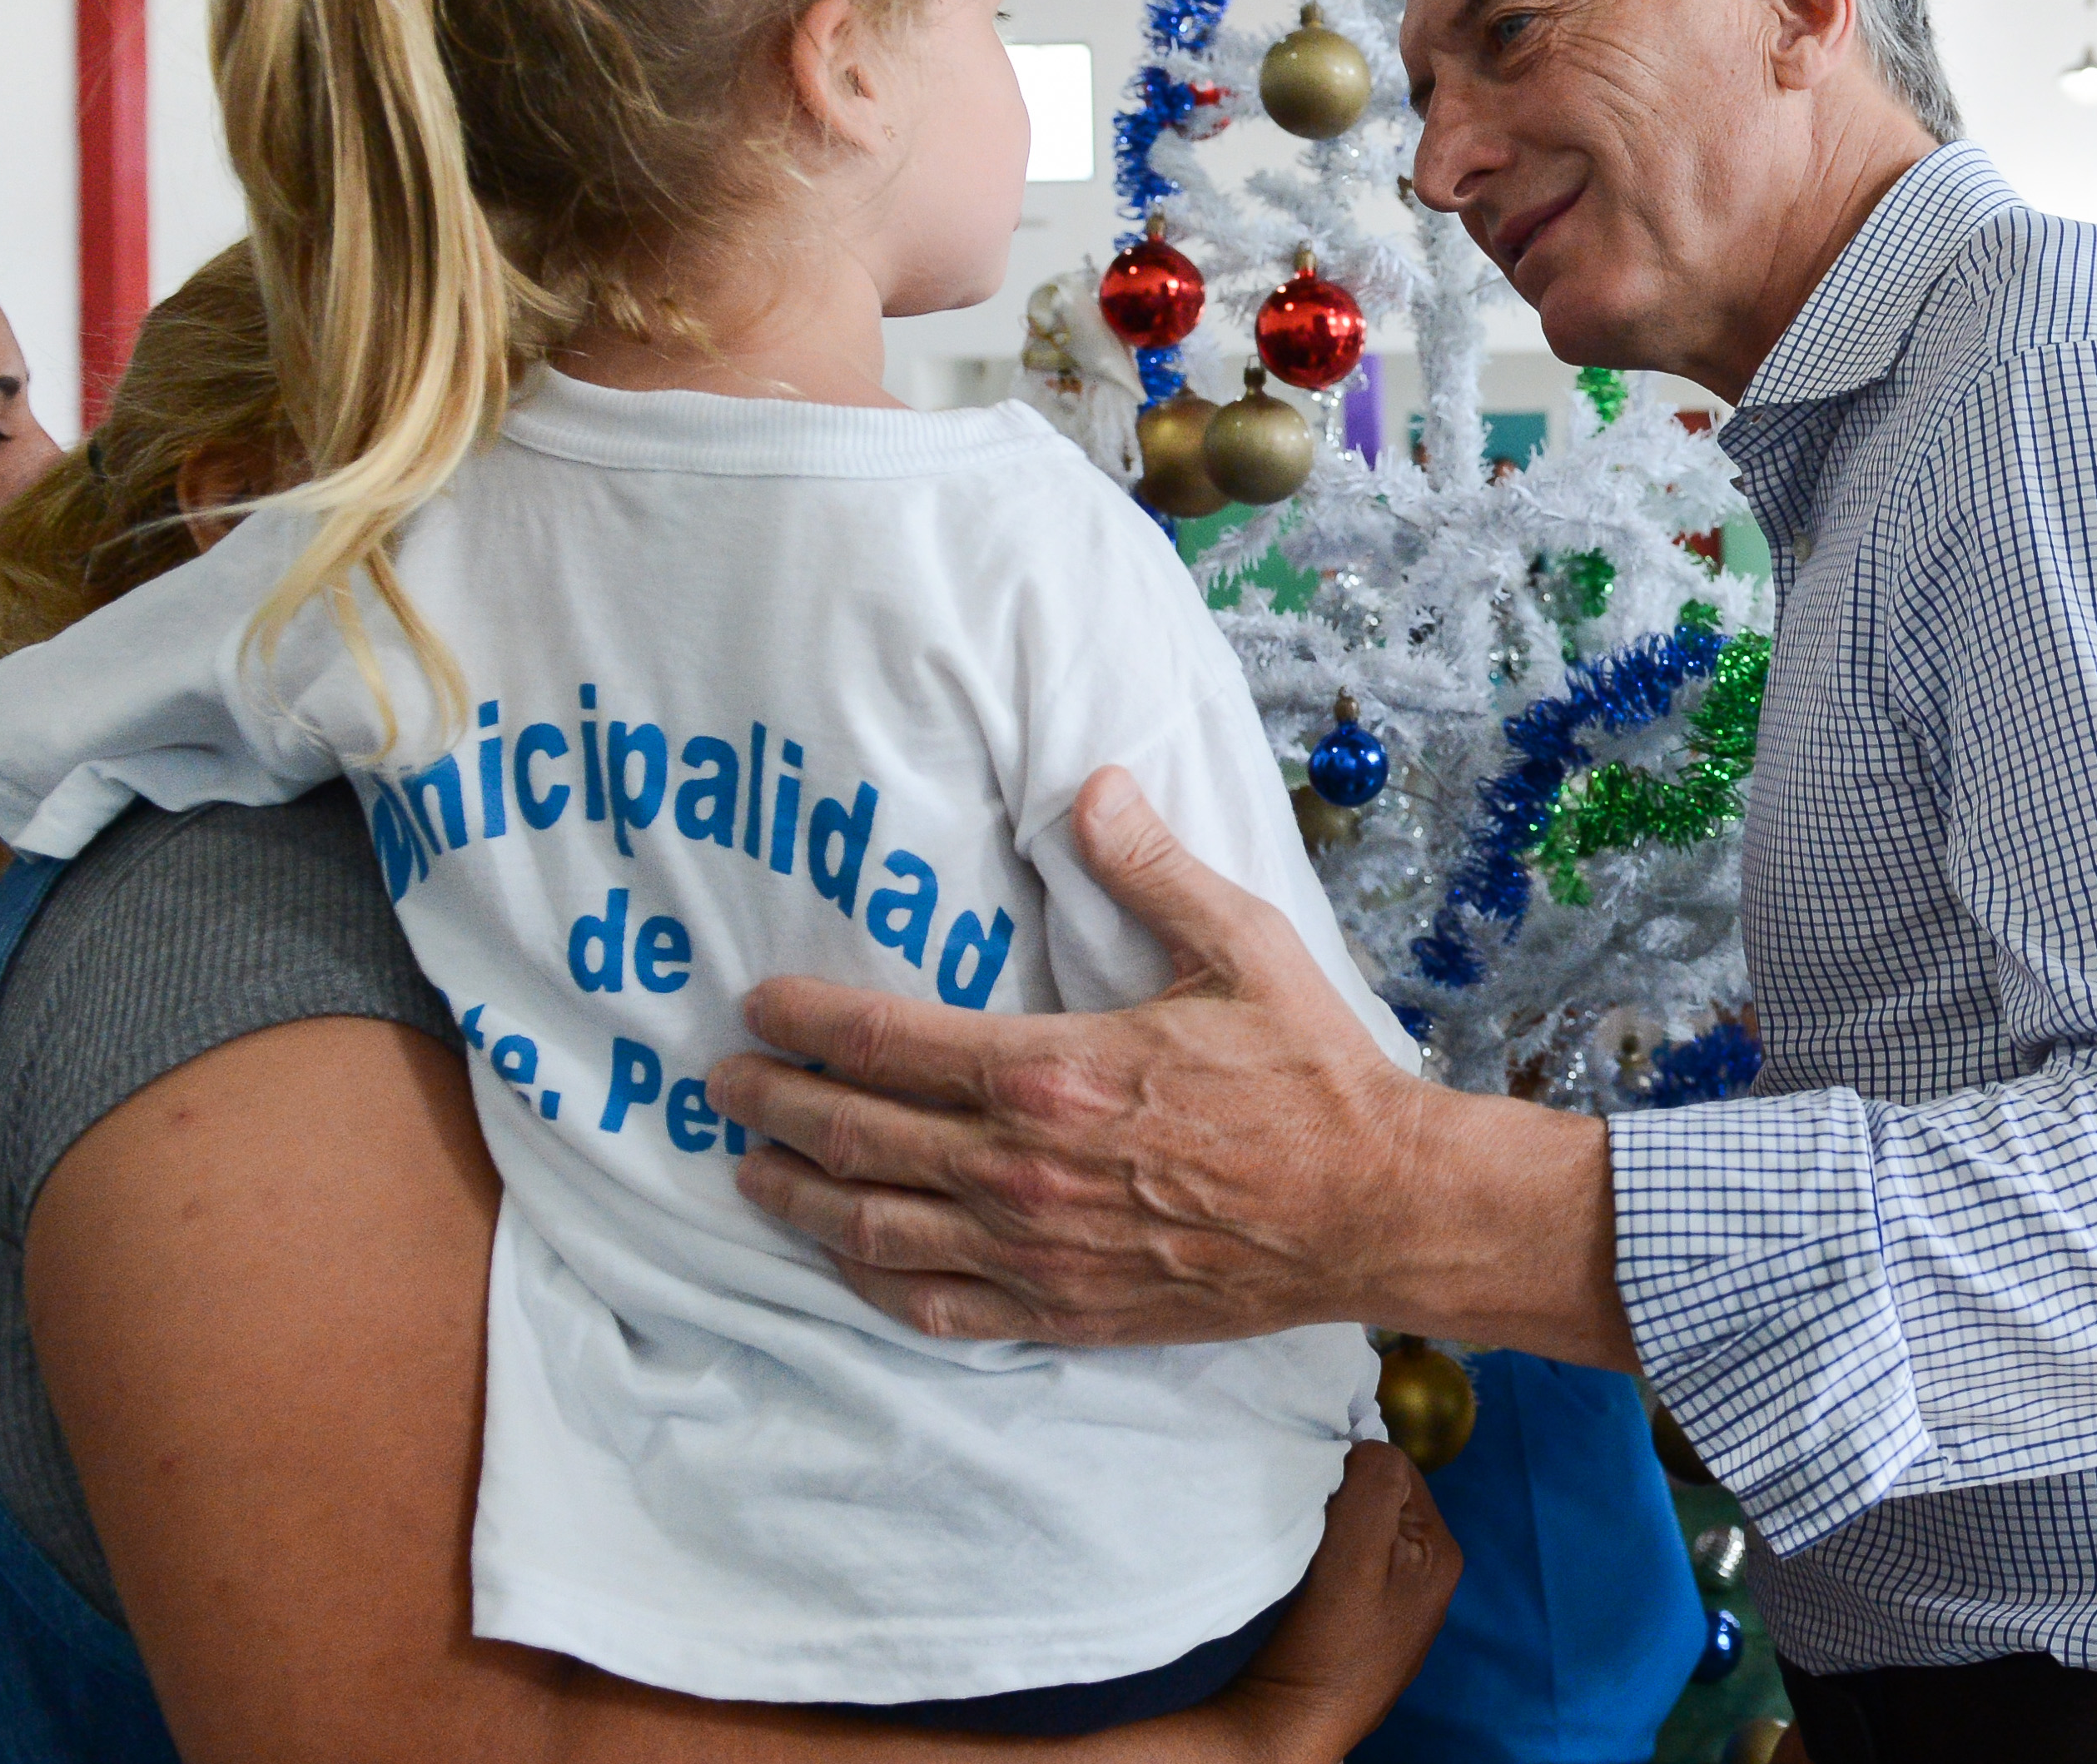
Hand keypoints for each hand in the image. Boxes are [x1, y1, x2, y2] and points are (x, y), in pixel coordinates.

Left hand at [706, 767, 1439, 1345]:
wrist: (1374, 1206)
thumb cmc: (1309, 1073)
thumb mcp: (1237, 944)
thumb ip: (1149, 865)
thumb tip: (1091, 785)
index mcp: (1049, 1072)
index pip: (887, 1043)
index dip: (809, 1021)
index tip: (759, 1005)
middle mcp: (1020, 1171)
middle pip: (855, 1140)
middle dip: (775, 1105)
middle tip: (722, 1084)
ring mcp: (1036, 1252)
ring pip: (874, 1232)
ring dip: (798, 1200)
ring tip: (750, 1171)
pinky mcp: (1064, 1311)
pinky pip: (937, 1308)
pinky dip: (872, 1283)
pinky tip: (845, 1261)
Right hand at [1211, 1443, 1460, 1759]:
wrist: (1295, 1724)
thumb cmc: (1329, 1640)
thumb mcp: (1356, 1550)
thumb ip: (1374, 1484)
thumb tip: (1369, 1445)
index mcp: (1442, 1551)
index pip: (1397, 1470)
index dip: (1353, 1472)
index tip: (1322, 1500)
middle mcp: (1430, 1575)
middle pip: (1380, 1500)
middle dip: (1344, 1502)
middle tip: (1313, 1529)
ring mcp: (1399, 1604)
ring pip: (1361, 1530)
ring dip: (1331, 1531)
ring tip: (1307, 1558)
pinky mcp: (1367, 1624)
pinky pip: (1349, 1566)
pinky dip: (1325, 1562)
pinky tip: (1307, 1583)